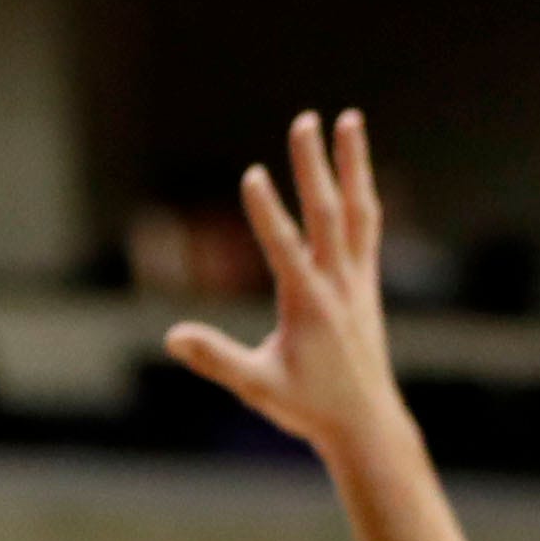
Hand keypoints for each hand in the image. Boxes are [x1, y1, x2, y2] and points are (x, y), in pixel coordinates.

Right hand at [164, 111, 417, 462]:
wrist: (365, 420)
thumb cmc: (307, 406)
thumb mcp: (255, 387)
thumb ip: (216, 358)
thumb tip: (173, 337)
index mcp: (309, 305)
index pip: (285, 248)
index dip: (267, 211)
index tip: (252, 174)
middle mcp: (339, 283)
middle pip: (327, 211)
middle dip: (314, 164)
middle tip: (305, 120)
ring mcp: (358, 279)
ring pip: (357, 209)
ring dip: (351, 163)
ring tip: (349, 119)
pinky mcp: (366, 283)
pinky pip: (366, 227)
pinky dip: (361, 195)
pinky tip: (356, 175)